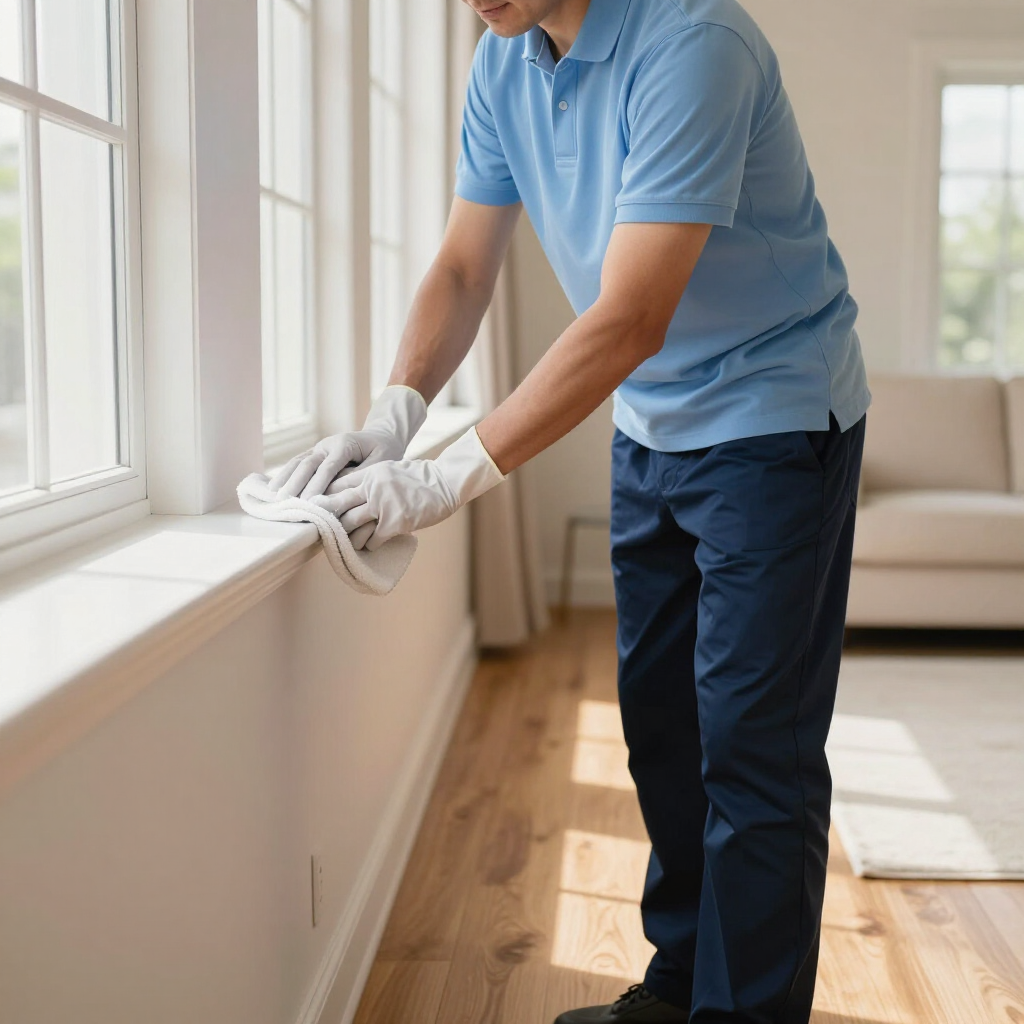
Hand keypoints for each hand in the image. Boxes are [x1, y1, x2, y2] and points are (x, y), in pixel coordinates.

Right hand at [267, 385, 427, 498]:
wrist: (381, 438)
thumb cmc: (384, 452)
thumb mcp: (382, 462)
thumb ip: (362, 475)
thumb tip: (341, 490)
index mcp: (345, 444)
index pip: (328, 467)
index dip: (317, 484)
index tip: (309, 502)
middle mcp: (328, 444)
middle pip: (308, 464)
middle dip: (296, 484)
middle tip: (286, 502)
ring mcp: (319, 448)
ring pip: (298, 462)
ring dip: (285, 479)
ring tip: (273, 496)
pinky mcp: (314, 454)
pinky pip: (297, 464)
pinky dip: (285, 475)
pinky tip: (274, 488)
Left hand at [313, 427, 504, 550]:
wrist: (446, 482)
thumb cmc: (420, 479)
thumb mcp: (391, 470)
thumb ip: (371, 481)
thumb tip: (350, 498)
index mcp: (371, 472)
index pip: (338, 484)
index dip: (324, 497)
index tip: (314, 509)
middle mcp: (373, 487)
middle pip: (338, 504)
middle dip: (326, 518)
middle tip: (317, 529)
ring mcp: (383, 504)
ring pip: (351, 524)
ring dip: (347, 536)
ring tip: (346, 542)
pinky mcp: (395, 522)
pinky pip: (373, 539)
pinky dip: (369, 545)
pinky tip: (370, 546)